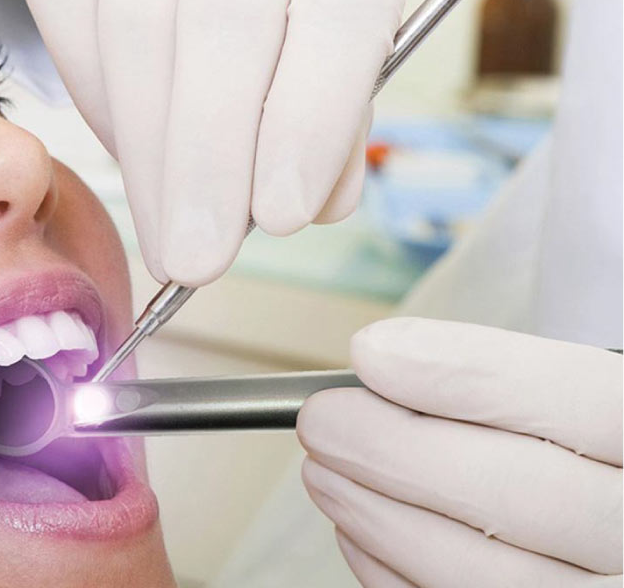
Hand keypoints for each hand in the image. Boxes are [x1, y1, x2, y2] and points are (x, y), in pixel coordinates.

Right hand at [24, 0, 405, 285]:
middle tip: (197, 259)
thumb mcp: (356, 22)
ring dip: (147, 155)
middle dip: (206, 161)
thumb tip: (311, 204)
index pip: (337, 18)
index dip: (311, 122)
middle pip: (221, 28)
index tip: (284, 216)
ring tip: (166, 236)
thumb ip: (339, 107)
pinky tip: (134, 157)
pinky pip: (74, 18)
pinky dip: (99, 102)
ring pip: (132, 30)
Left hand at [298, 317, 622, 586]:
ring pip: (487, 574)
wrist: (606, 524)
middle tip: (323, 421)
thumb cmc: (578, 452)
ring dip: (380, 517)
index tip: (371, 352)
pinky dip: (394, 573)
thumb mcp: (572, 400)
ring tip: (324, 472)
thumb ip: (503, 381)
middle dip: (396, 452)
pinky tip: (359, 531)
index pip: (584, 400)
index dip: (467, 373)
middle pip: (524, 494)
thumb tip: (380, 360)